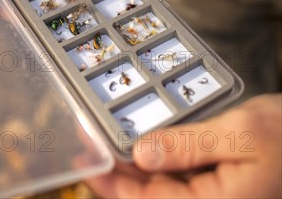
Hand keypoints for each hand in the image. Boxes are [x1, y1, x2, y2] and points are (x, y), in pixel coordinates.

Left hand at [87, 94, 280, 198]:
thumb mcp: (240, 135)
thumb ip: (190, 146)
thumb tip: (141, 154)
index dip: (113, 184)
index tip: (88, 162)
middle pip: (151, 196)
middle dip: (117, 175)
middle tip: (89, 146)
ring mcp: (212, 194)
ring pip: (162, 185)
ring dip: (134, 167)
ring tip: (108, 141)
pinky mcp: (214, 182)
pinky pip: (179, 175)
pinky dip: (158, 158)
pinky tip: (142, 142)